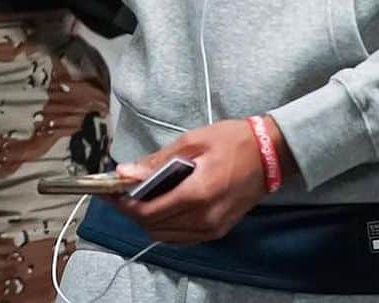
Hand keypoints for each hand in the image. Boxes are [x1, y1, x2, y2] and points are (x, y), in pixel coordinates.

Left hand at [112, 118, 287, 244]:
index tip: (108, 192)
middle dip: (133, 212)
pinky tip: (161, 205)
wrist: (270, 154)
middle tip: (120, 191)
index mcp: (198, 194)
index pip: (149, 212)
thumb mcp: (192, 141)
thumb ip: (157, 161)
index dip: (124, 205)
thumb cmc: (232, 141)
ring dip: (148, 220)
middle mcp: (205, 219)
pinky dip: (166, 226)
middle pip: (155, 227)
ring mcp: (213, 229)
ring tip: (137, 196)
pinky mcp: (218, 231)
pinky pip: (183, 237)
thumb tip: (125, 172)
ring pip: (167, 236)